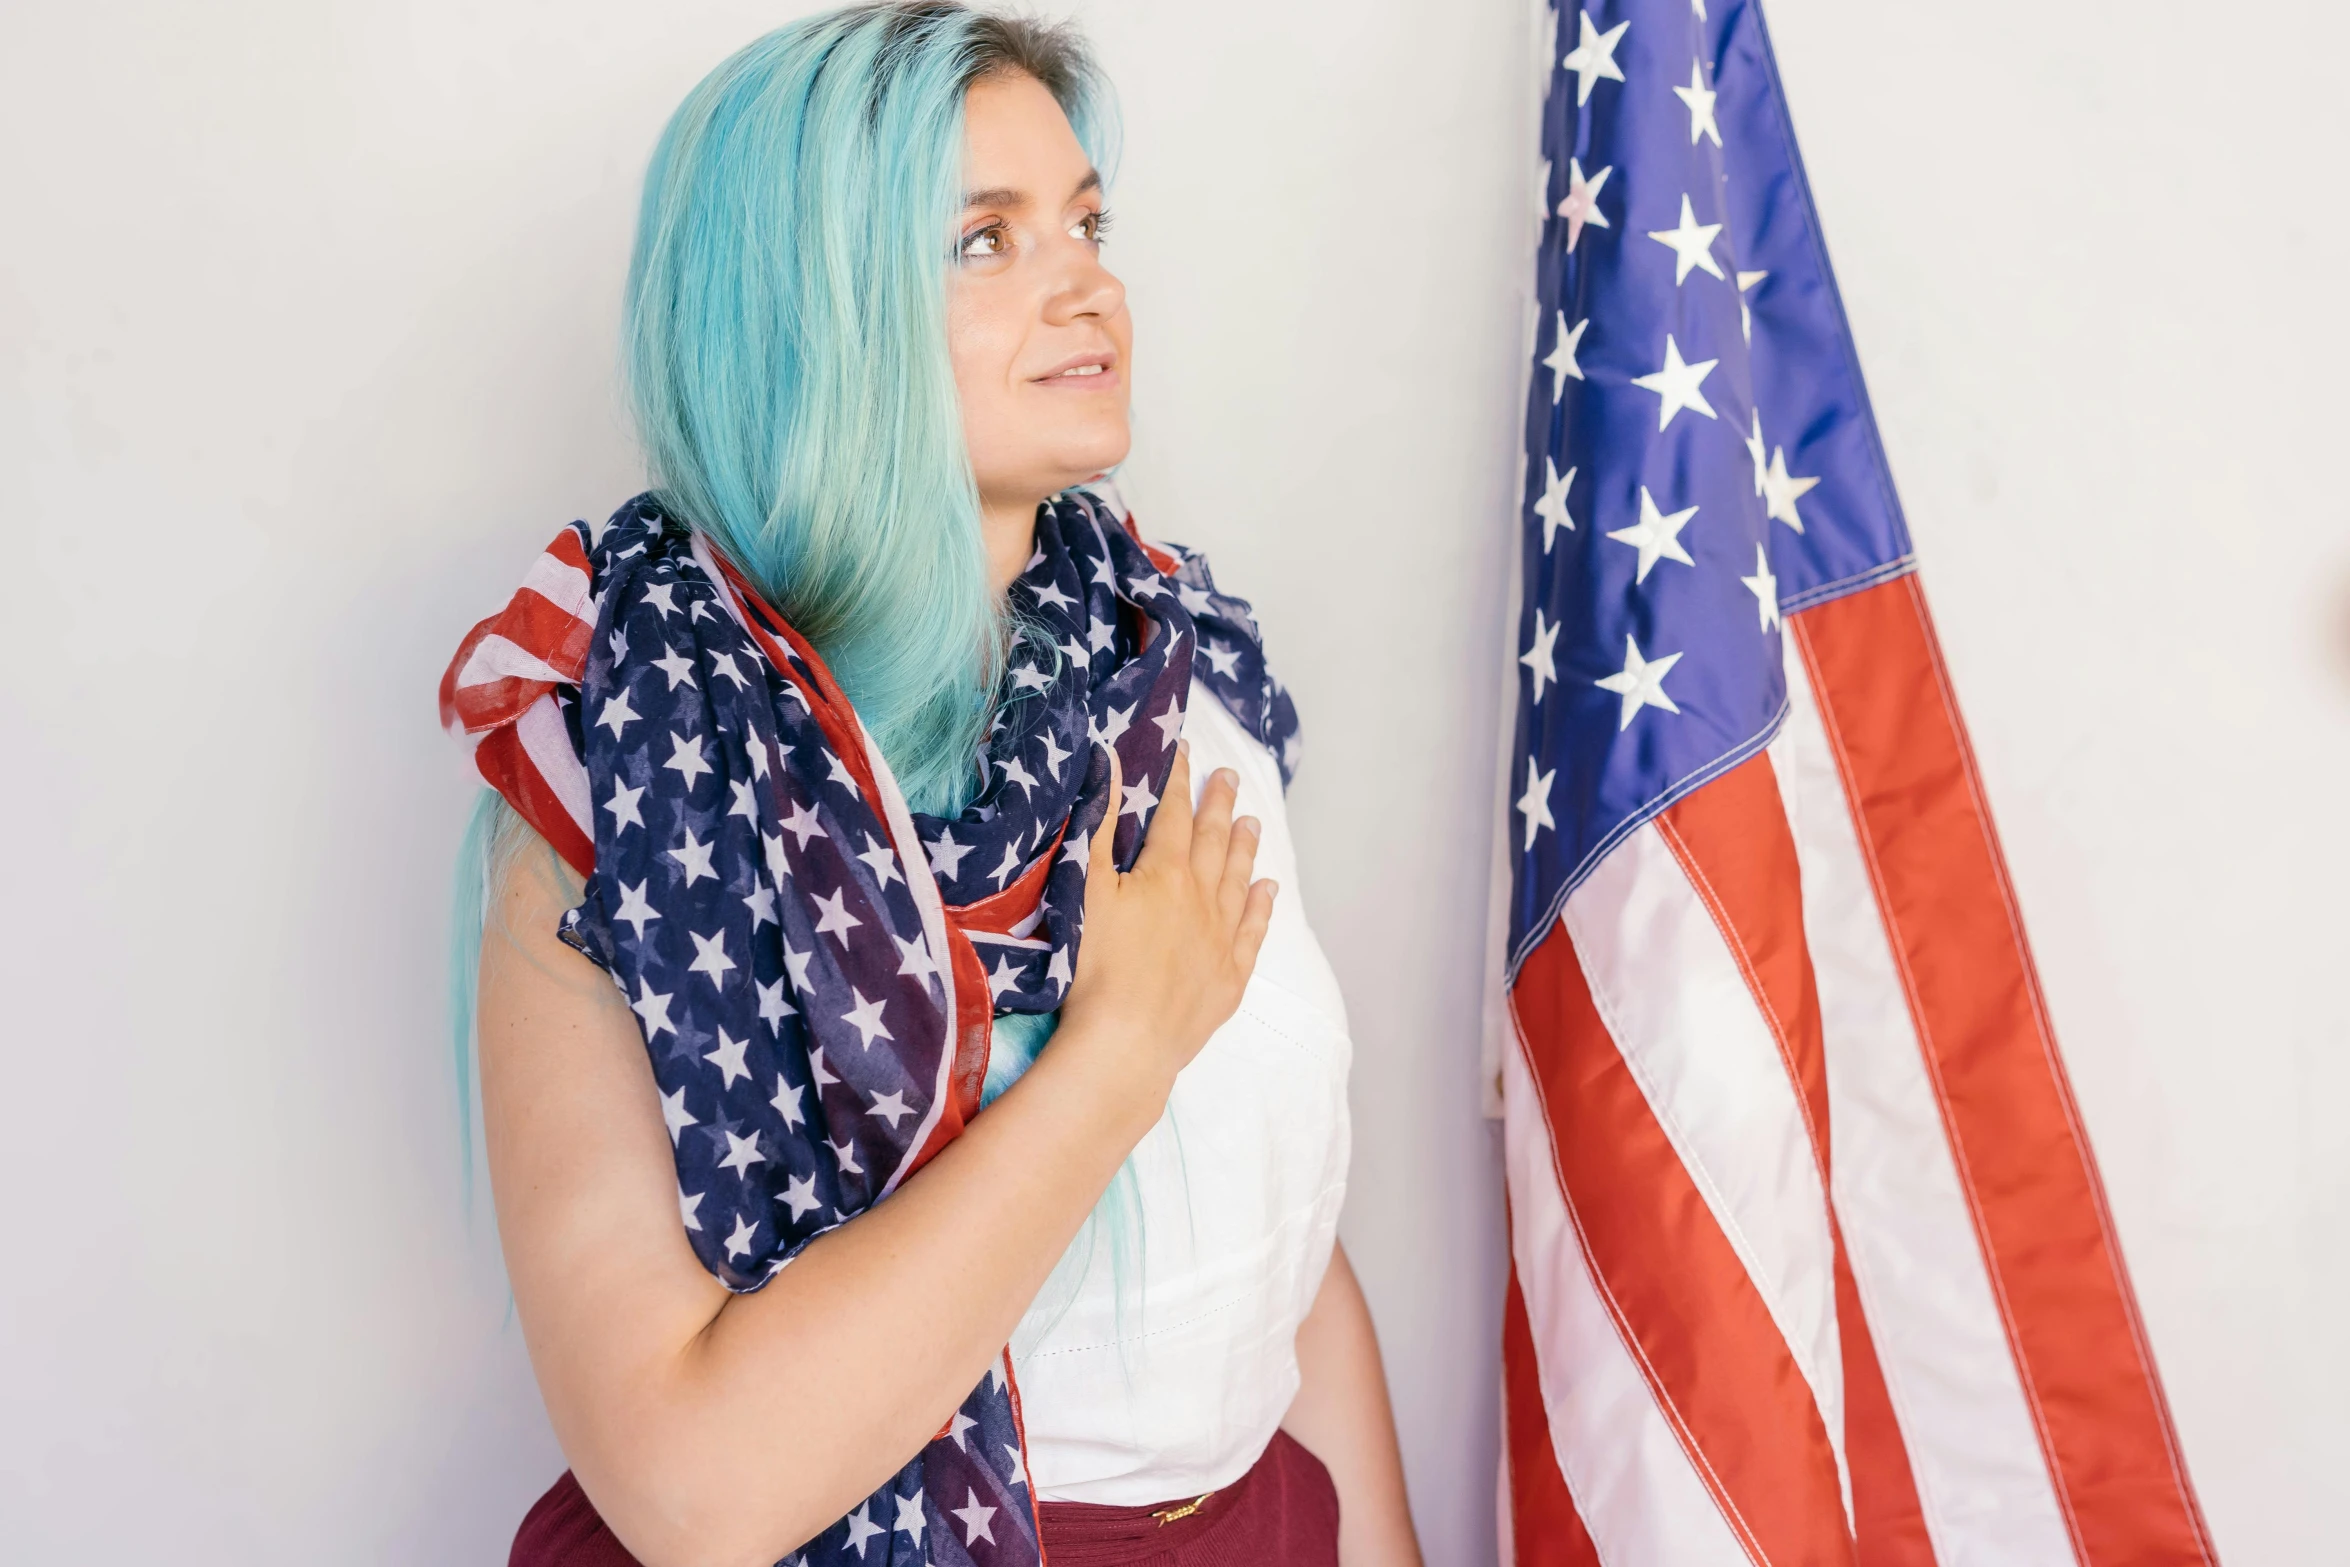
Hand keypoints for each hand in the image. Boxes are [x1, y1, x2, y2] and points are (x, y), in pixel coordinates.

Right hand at [1056, 742, 1277, 1093]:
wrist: (1126, 1043)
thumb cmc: (1096, 966)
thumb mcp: (1086, 888)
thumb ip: (1099, 823)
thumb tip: (1109, 762)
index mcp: (1166, 873)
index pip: (1174, 814)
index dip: (1178, 780)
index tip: (1186, 751)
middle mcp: (1203, 898)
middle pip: (1215, 841)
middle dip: (1220, 804)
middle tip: (1230, 777)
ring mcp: (1221, 939)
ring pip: (1239, 880)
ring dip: (1245, 848)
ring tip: (1253, 821)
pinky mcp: (1229, 979)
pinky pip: (1253, 931)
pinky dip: (1261, 906)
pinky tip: (1267, 890)